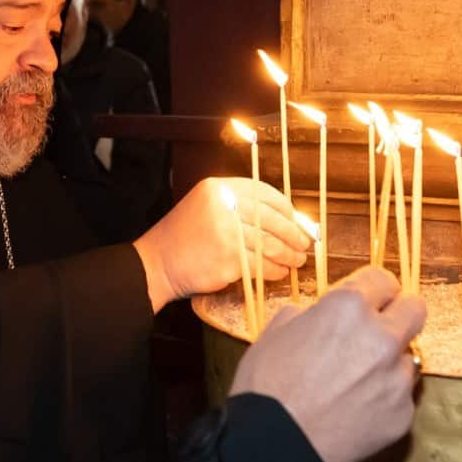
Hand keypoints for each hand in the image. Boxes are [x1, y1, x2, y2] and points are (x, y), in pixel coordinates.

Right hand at [131, 177, 309, 311]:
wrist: (156, 262)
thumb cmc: (184, 237)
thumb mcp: (206, 206)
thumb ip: (238, 207)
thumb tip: (283, 219)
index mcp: (219, 189)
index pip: (263, 193)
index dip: (285, 208)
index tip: (297, 220)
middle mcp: (224, 206)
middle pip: (271, 219)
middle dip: (293, 233)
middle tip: (304, 244)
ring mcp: (226, 233)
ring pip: (269, 244)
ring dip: (288, 254)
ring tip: (297, 260)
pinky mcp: (228, 260)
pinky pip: (261, 265)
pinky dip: (275, 270)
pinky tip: (280, 272)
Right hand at [229, 266, 424, 461]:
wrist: (274, 444)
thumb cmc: (266, 385)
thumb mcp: (274, 332)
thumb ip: (306, 315)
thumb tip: (315, 316)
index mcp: (349, 308)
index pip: (383, 280)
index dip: (373, 289)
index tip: (370, 298)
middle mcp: (382, 337)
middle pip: (415, 309)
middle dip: (399, 314)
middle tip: (378, 329)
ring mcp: (396, 379)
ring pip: (407, 358)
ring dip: (388, 363)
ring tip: (357, 381)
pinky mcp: (402, 415)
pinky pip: (400, 397)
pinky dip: (384, 400)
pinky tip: (356, 410)